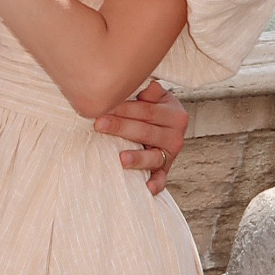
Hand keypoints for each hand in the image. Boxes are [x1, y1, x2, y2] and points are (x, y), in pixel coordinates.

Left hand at [97, 80, 187, 194]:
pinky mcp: (165, 170)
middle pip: (145, 132)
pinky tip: (147, 188)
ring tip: (121, 158)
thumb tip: (149, 86)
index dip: (125, 108)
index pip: (146, 111)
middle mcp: (175, 135)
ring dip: (137, 158)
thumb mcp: (155, 97)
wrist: (164, 125)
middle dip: (121, 127)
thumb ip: (150, 92)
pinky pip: (162, 178)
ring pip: (153, 157)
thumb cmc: (151, 108)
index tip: (104, 105)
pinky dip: (156, 184)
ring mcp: (170, 154)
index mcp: (174, 114)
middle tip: (99, 124)